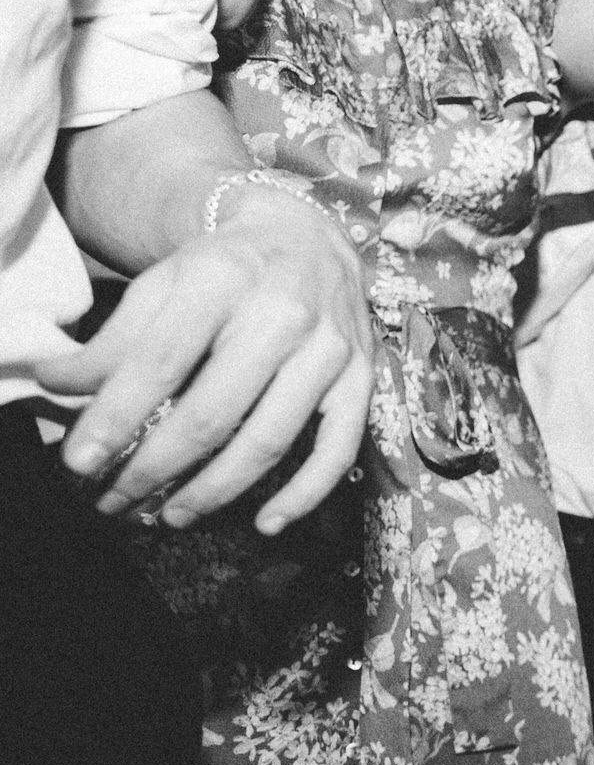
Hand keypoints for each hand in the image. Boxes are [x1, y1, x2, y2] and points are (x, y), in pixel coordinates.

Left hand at [37, 185, 372, 534]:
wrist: (309, 240)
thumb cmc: (226, 268)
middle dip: (155, 466)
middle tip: (115, 500)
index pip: (159, 363)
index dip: (115, 417)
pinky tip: (265, 524)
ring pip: (268, 440)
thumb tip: (59, 387)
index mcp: (221, 280)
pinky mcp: (362, 381)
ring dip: (214, 491)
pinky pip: (337, 451)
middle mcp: (281, 315)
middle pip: (211, 413)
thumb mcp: (163, 284)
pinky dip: (303, 495)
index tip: (80, 461)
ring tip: (172, 516)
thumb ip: (115, 338)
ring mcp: (329, 352)